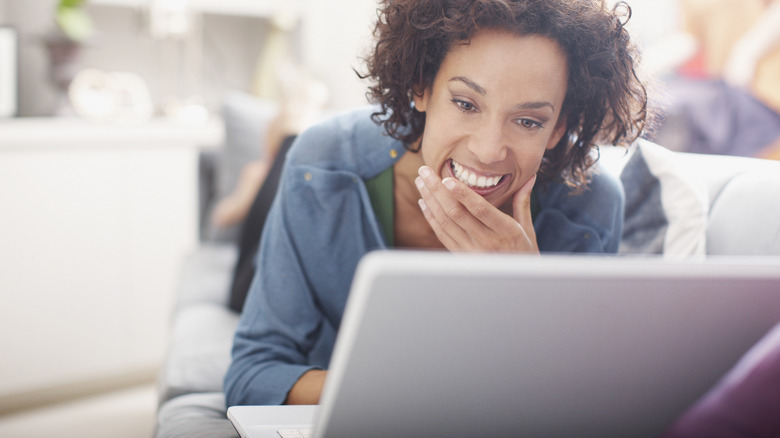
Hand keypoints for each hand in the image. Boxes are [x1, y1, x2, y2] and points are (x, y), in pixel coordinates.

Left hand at [415, 165, 538, 252]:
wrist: (516, 284)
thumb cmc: (524, 252)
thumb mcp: (527, 229)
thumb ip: (523, 201)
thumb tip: (530, 177)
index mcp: (505, 231)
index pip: (480, 210)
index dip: (463, 194)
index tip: (447, 179)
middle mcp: (486, 242)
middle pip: (456, 213)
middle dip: (437, 190)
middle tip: (425, 171)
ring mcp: (471, 251)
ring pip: (445, 222)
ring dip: (430, 200)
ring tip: (421, 181)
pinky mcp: (460, 256)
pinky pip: (442, 234)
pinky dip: (431, 217)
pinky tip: (424, 202)